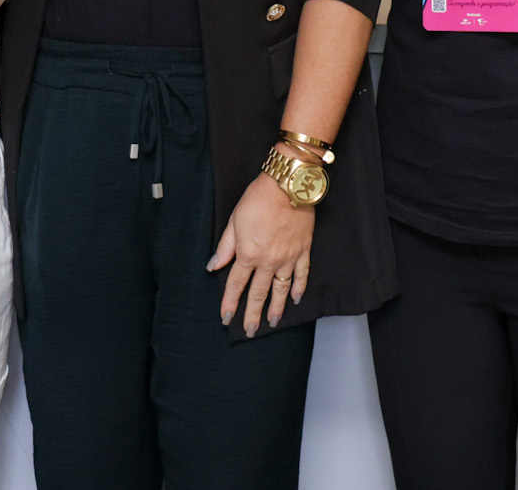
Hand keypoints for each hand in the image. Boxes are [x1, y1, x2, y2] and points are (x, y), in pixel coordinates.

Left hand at [207, 171, 314, 336]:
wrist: (288, 186)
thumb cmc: (258, 199)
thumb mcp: (234, 221)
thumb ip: (225, 247)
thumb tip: (214, 266)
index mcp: (248, 254)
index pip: (236, 284)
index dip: (230, 302)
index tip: (226, 317)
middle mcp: (268, 261)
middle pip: (258, 293)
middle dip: (252, 314)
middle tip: (249, 331)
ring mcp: (288, 258)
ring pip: (281, 290)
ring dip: (276, 308)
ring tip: (273, 323)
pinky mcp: (303, 251)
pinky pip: (301, 275)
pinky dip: (298, 288)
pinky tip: (295, 299)